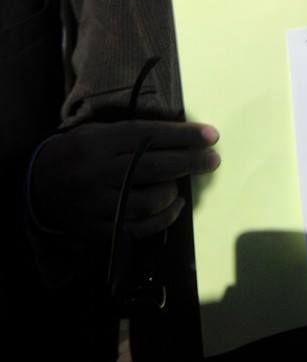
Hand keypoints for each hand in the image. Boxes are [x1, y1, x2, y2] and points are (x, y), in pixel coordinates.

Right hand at [31, 120, 220, 237]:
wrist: (36, 187)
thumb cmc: (77, 152)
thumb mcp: (98, 132)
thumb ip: (134, 136)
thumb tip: (182, 136)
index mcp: (99, 143)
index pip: (148, 137)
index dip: (182, 136)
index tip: (211, 135)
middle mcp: (98, 173)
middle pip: (153, 168)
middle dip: (189, 162)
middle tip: (213, 159)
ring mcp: (98, 204)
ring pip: (147, 202)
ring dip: (173, 193)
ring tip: (183, 185)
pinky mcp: (99, 229)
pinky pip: (139, 228)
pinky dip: (164, 218)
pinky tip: (175, 206)